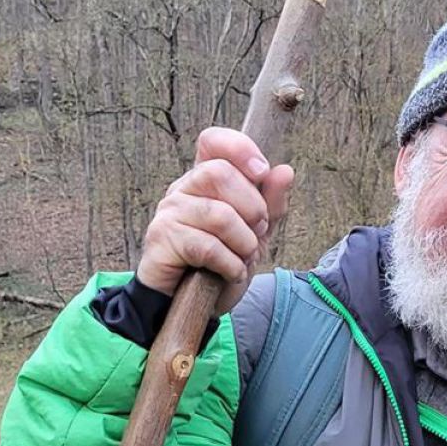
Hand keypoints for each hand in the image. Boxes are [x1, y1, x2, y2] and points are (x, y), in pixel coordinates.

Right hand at [136, 127, 293, 316]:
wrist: (190, 304)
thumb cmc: (220, 262)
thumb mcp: (256, 232)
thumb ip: (271, 203)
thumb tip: (285, 171)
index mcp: (205, 178)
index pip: (213, 141)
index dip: (239, 148)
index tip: (261, 172)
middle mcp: (183, 188)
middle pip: (220, 174)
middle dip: (252, 207)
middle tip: (257, 232)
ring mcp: (169, 212)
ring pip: (219, 214)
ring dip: (244, 242)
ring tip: (243, 257)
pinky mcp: (161, 240)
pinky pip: (206, 246)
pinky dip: (230, 264)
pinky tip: (231, 273)